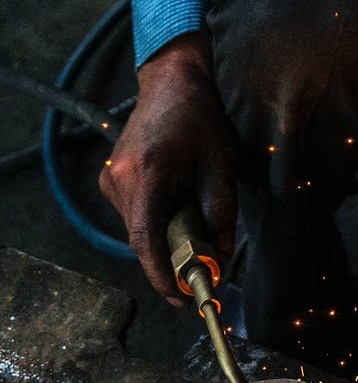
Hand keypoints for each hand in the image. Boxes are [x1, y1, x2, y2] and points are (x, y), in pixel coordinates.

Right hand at [99, 32, 236, 304]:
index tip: (181, 297)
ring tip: (196, 233)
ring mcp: (110, 179)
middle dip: (173, 263)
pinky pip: (136, 218)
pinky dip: (158, 227)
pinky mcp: (111, 180)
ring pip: (139, 232)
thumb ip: (221, 214)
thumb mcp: (222, 167)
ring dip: (167, 242)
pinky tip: (179, 213)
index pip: (146, 239)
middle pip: (144, 240)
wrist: (171, 85)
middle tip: (204, 274)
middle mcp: (120, 179)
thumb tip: (220, 260)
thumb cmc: (201, 122)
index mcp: (149, 174)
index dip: (162, 275)